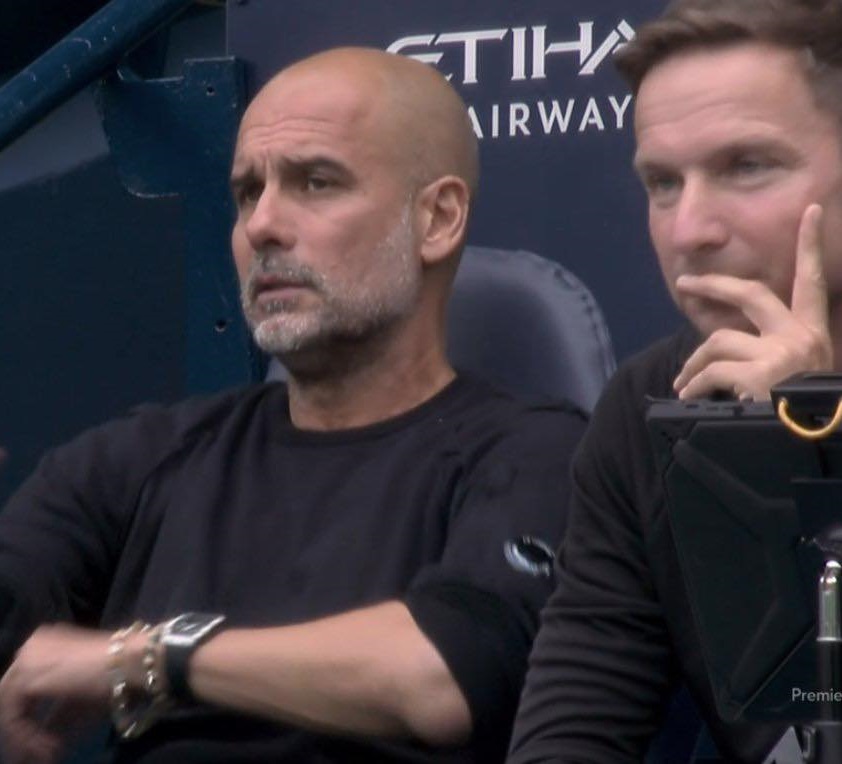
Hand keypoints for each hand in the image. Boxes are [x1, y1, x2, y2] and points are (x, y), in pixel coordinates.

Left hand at [0, 624, 110, 763]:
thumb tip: (39, 749)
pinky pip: (14, 715)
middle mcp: (32, 646)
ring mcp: (27, 658)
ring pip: (10, 707)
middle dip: (23, 730)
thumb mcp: (79, 700)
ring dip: (26, 735)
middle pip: (11, 697)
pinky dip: (26, 735)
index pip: (20, 689)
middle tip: (40, 752)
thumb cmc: (114, 675)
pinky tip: (45, 746)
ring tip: (45, 752)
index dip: (28, 720)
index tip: (45, 744)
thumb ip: (55, 720)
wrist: (129, 662)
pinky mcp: (27, 676)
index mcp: (45, 645)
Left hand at [673, 204, 831, 399]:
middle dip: (714, 284)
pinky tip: (689, 395)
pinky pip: (711, 371)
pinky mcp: (761, 373)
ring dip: (694, 364)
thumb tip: (732, 354)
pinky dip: (694, 383)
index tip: (810, 211)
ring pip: (720, 341)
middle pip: (752, 294)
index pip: (812, 282)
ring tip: (685, 383)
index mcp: (815, 335)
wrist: (815, 450)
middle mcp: (802, 337)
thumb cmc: (804, 418)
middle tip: (686, 282)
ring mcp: (783, 354)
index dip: (810, 246)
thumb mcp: (799, 380)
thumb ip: (773, 358)